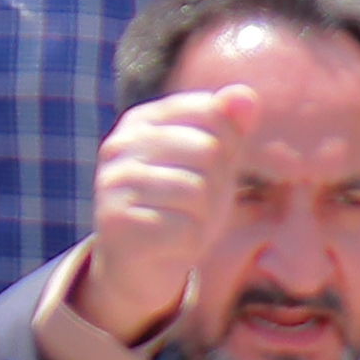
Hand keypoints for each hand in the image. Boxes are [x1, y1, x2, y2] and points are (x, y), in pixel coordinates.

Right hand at [61, 82, 255, 355]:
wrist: (139, 265)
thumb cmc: (180, 205)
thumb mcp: (211, 163)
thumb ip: (229, 125)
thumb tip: (246, 95)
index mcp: (140, 121)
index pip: (210, 111)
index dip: (226, 146)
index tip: (207, 169)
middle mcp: (118, 146)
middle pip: (208, 151)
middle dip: (215, 185)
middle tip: (193, 204)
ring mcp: (113, 184)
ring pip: (198, 192)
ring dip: (203, 217)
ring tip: (182, 223)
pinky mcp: (118, 224)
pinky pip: (185, 229)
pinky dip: (190, 243)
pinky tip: (171, 244)